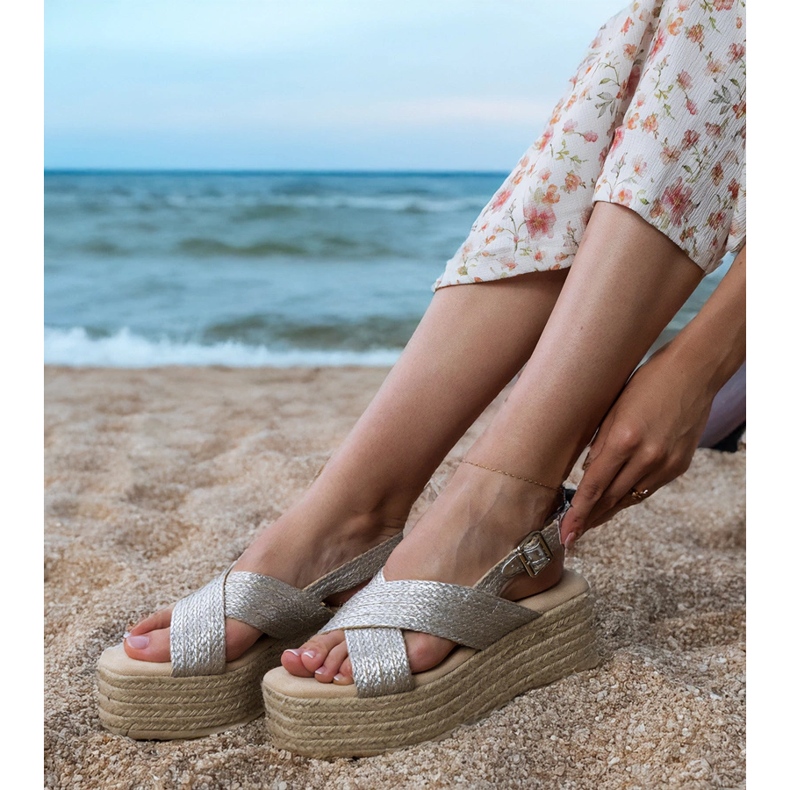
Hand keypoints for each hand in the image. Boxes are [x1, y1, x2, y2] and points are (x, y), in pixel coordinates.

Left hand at [560, 342, 715, 546]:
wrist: (693, 373)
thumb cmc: (645, 383)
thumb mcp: (612, 410)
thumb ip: (599, 444)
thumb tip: (588, 473)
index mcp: (624, 439)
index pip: (594, 486)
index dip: (578, 513)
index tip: (566, 533)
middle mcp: (647, 457)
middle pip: (611, 499)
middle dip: (589, 519)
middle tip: (571, 535)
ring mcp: (666, 464)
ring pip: (630, 498)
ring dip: (608, 511)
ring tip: (589, 523)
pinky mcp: (679, 465)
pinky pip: (648, 489)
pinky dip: (630, 496)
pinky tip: (616, 502)